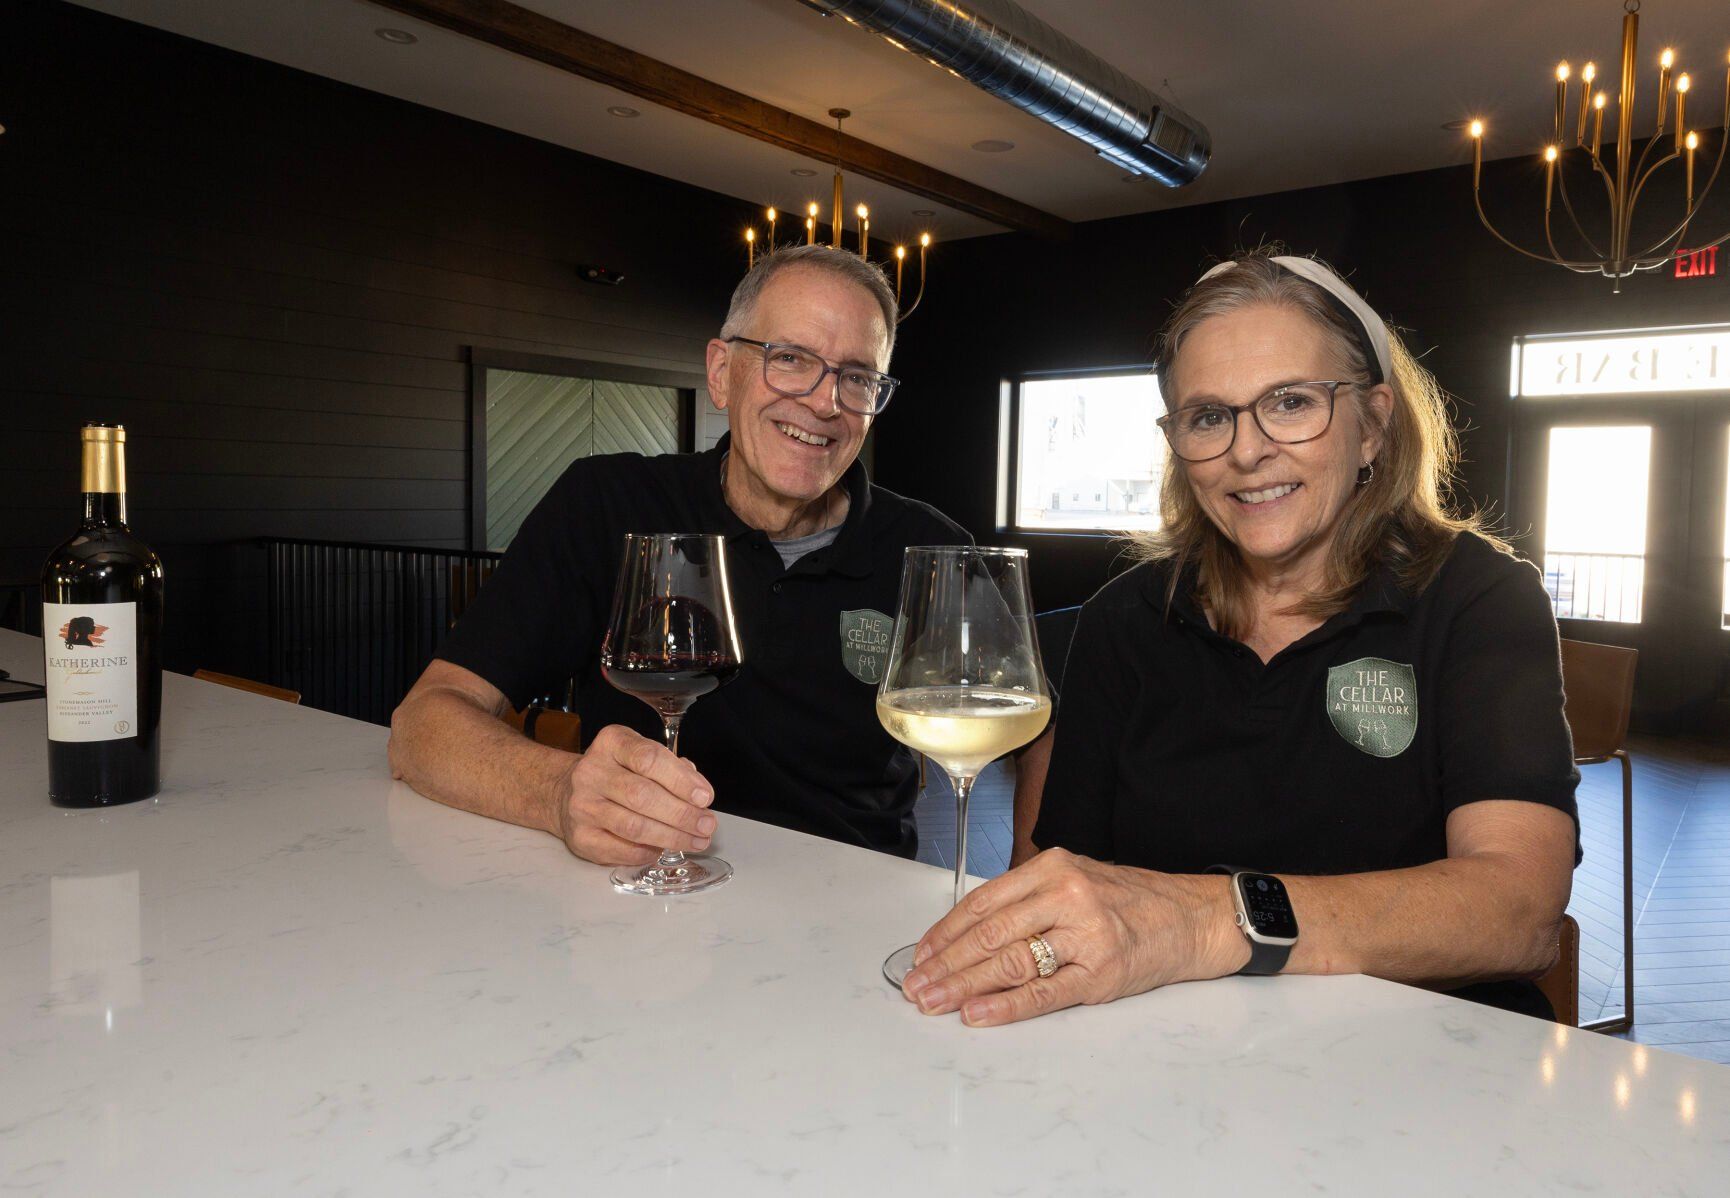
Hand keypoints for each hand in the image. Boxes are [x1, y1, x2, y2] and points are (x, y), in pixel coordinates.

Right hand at [548, 724, 717, 864]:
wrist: (566, 792)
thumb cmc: (616, 773)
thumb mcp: (640, 756)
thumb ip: (671, 769)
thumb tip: (698, 792)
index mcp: (611, 743)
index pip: (649, 758)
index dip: (681, 780)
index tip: (705, 797)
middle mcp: (591, 771)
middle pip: (642, 795)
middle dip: (681, 814)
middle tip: (706, 825)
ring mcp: (582, 805)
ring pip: (633, 826)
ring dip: (671, 836)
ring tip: (695, 840)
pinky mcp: (580, 836)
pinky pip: (621, 849)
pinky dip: (648, 851)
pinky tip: (664, 848)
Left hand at [900, 848, 1247, 1026]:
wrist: (1191, 918)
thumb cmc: (1128, 902)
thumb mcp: (1075, 880)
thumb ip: (1027, 900)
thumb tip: (966, 935)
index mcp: (1053, 867)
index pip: (984, 901)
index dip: (946, 931)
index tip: (922, 954)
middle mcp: (1067, 894)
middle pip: (989, 933)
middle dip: (945, 963)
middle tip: (915, 985)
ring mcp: (1085, 933)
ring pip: (1009, 961)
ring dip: (963, 986)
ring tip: (934, 1001)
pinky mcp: (1101, 973)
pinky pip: (1044, 993)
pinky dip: (1004, 1006)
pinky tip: (976, 1014)